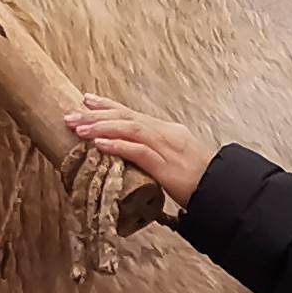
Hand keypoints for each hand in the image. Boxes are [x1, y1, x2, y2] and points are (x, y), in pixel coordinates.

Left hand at [63, 97, 216, 204]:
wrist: (222, 192)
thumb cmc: (199, 181)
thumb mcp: (174, 163)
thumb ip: (154, 157)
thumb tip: (131, 160)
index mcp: (168, 131)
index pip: (133, 114)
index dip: (108, 106)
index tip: (85, 100)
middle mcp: (167, 133)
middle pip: (127, 117)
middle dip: (96, 115)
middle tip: (70, 115)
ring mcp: (167, 148)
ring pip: (129, 129)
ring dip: (101, 127)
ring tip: (78, 129)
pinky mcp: (166, 165)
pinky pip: (138, 151)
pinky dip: (117, 145)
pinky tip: (99, 144)